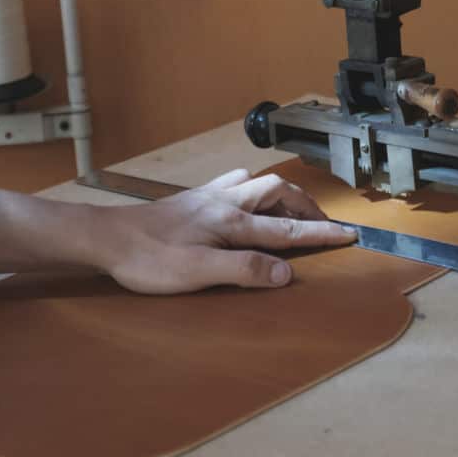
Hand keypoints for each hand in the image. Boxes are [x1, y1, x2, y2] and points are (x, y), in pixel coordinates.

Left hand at [98, 168, 355, 294]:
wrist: (107, 236)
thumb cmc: (149, 259)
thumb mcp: (199, 272)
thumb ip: (245, 270)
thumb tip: (286, 272)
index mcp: (232, 222)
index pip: (287, 230)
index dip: (320, 233)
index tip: (350, 234)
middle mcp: (225, 203)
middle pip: (279, 194)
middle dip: (307, 207)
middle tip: (323, 224)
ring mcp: (208, 197)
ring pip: (257, 184)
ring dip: (281, 195)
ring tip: (292, 210)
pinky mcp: (192, 199)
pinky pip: (233, 183)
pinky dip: (252, 188)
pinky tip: (245, 197)